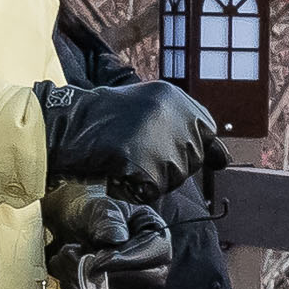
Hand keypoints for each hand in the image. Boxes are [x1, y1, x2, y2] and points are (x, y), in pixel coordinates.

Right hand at [33, 79, 225, 201]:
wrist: (64, 125)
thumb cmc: (104, 120)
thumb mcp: (149, 108)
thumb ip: (185, 126)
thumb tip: (223, 159)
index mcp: (174, 97)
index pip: (206, 131)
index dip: (190, 146)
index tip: (167, 148)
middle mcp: (172, 114)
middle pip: (190, 161)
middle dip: (168, 165)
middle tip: (134, 150)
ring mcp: (158, 138)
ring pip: (172, 179)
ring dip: (150, 178)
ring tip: (123, 158)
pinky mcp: (142, 162)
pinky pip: (150, 191)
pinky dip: (132, 189)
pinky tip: (115, 171)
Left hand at [47, 198, 170, 288]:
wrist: (78, 232)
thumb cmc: (94, 218)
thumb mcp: (100, 208)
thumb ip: (107, 219)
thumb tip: (116, 238)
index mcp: (157, 237)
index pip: (156, 254)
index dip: (126, 261)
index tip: (95, 260)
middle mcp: (157, 266)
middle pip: (149, 282)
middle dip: (109, 277)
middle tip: (79, 264)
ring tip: (70, 270)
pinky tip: (76, 286)